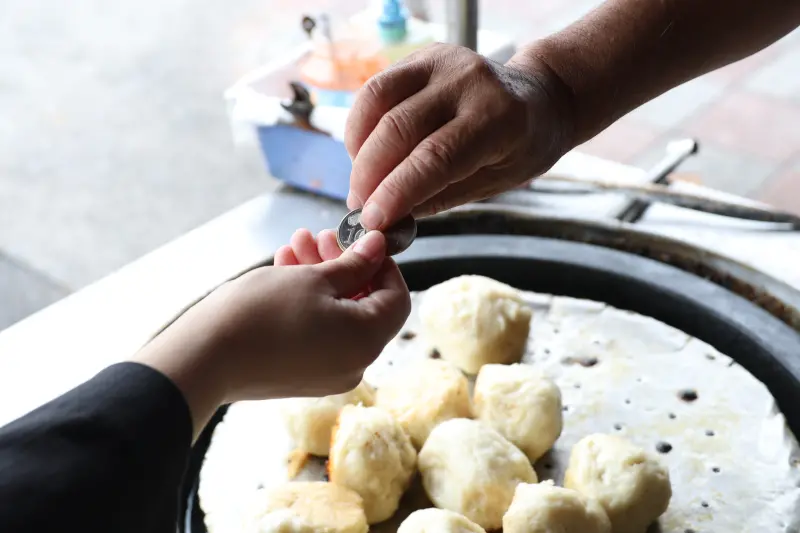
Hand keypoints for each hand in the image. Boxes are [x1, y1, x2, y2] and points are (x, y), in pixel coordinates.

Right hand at [135, 229, 409, 437]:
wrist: (203, 358)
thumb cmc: (260, 313)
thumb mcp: (313, 278)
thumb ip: (354, 264)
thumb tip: (379, 247)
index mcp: (367, 341)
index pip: (396, 298)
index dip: (383, 265)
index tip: (362, 241)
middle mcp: (355, 364)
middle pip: (365, 305)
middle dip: (343, 265)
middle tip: (321, 236)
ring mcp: (328, 374)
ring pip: (337, 316)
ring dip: (320, 278)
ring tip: (294, 245)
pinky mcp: (301, 375)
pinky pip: (318, 333)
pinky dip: (308, 303)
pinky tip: (285, 271)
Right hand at [345, 43, 573, 228]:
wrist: (541, 98)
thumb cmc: (522, 148)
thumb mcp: (493, 183)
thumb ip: (438, 197)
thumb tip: (385, 219)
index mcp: (498, 119)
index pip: (434, 158)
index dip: (395, 193)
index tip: (371, 222)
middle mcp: (469, 81)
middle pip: (398, 128)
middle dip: (368, 175)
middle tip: (359, 209)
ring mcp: (442, 61)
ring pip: (376, 100)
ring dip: (358, 148)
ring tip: (361, 180)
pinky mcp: (421, 56)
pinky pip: (376, 89)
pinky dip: (361, 125)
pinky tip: (366, 153)